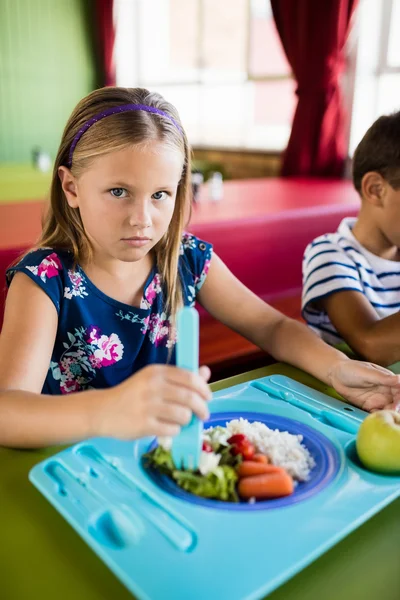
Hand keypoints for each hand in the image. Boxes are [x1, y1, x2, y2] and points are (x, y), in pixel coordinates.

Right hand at [93, 364, 210, 439]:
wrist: (102, 411)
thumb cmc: (132, 395)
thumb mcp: (153, 380)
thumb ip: (180, 377)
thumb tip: (206, 372)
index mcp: (156, 372)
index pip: (190, 378)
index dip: (204, 389)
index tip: (208, 397)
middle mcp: (152, 387)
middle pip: (190, 398)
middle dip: (202, 408)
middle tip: (204, 415)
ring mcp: (148, 406)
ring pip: (183, 415)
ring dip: (187, 420)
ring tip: (180, 421)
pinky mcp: (144, 425)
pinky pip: (172, 430)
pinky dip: (175, 431)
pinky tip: (168, 428)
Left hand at [328, 359, 399, 411]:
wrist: (335, 375)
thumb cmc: (351, 369)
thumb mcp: (367, 372)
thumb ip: (383, 378)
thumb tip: (399, 379)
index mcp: (388, 380)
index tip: (397, 404)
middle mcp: (385, 390)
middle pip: (397, 401)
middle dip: (397, 408)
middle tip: (393, 412)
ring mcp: (378, 399)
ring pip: (389, 409)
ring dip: (390, 414)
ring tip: (386, 417)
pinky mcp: (369, 406)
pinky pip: (377, 413)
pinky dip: (380, 417)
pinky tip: (378, 419)